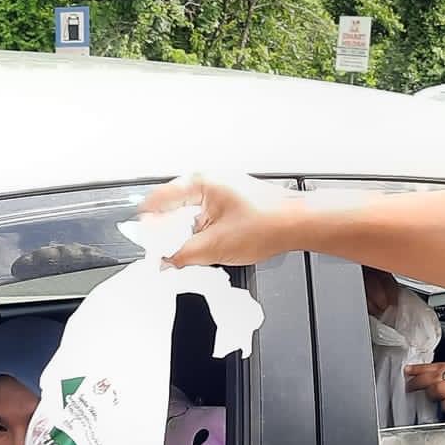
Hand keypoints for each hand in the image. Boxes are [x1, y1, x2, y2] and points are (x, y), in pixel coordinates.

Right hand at [139, 174, 294, 267]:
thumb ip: (182, 255)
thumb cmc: (268, 223)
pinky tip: (206, 249)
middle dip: (168, 234)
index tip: (145, 246)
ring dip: (186, 236)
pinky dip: (202, 234)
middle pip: (172, 209)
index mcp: (199, 183)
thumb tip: (165, 262)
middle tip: (167, 255)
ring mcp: (220, 192)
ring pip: (189, 216)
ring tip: (189, 254)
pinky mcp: (230, 203)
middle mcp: (208, 183)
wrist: (298, 224)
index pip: (157, 202)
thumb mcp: (215, 247)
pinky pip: (205, 218)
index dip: (147, 226)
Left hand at [404, 361, 444, 421]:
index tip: (409, 371)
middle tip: (410, 386)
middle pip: (436, 374)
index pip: (439, 365)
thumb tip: (428, 381)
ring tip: (427, 398)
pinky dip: (444, 405)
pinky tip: (444, 407)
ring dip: (430, 393)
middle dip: (419, 380)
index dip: (421, 368)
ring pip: (440, 386)